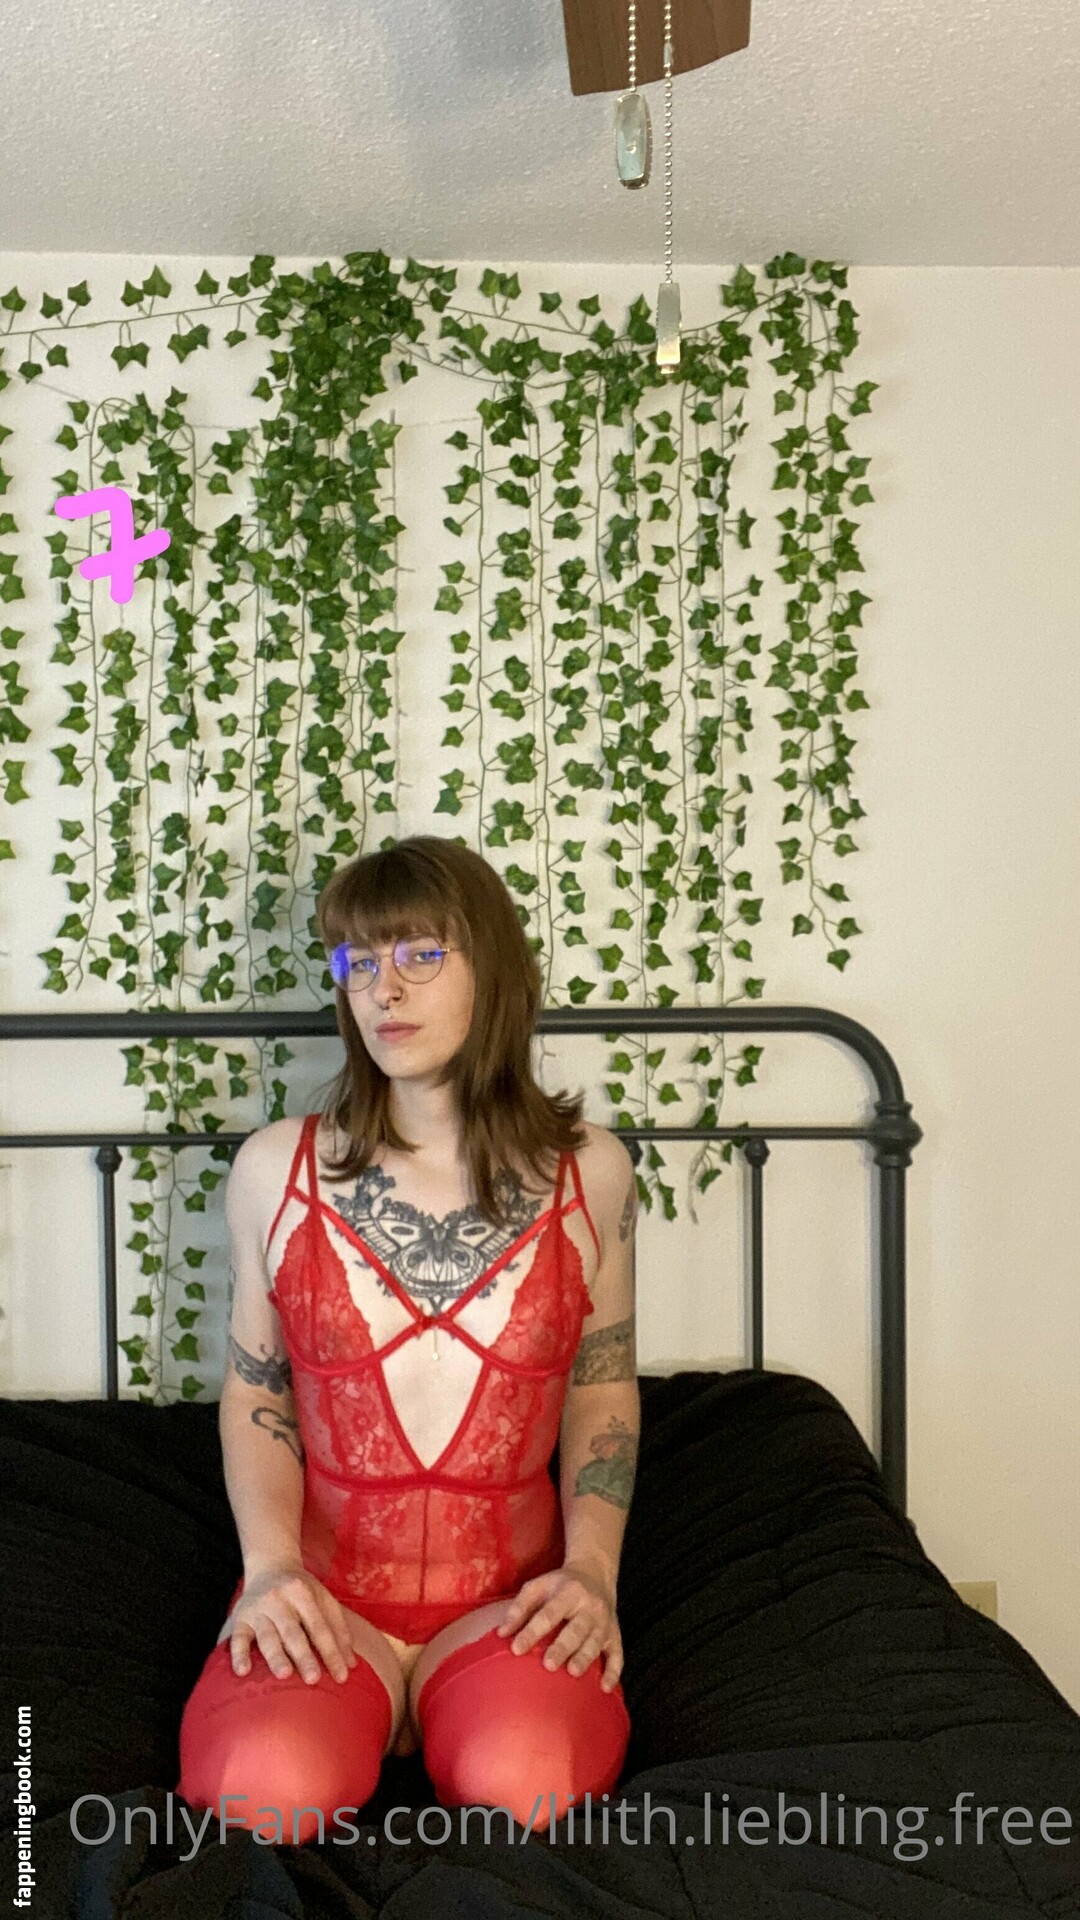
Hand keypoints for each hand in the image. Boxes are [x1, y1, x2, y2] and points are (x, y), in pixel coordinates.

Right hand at [218, 1564, 359, 1685]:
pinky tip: (242, 1671)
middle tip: (313, 1679)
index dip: (331, 1652)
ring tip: (284, 1674)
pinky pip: (237, 1637)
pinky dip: (239, 1654)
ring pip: (266, 1635)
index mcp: (303, 1594)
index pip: (320, 1626)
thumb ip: (338, 1628)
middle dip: (304, 1655)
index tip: (341, 1677)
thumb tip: (351, 1664)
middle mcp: (279, 1600)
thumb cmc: (301, 1590)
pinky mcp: (239, 1617)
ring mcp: (258, 1608)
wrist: (269, 1566)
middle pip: (293, 1631)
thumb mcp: (323, 1599)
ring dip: (275, 1655)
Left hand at [496, 1559, 623, 1692]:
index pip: (549, 1613)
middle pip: (576, 1629)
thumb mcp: (538, 1586)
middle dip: (563, 1647)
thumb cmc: (560, 1585)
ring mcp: (605, 1622)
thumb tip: (501, 1633)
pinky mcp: (615, 1635)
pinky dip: (613, 1672)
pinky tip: (605, 1688)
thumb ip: (519, 1608)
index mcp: (568, 1592)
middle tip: (549, 1665)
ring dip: (585, 1658)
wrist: (596, 1574)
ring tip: (573, 1673)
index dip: (532, 1631)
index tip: (515, 1649)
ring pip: (596, 1642)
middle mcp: (590, 1606)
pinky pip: (617, 1655)